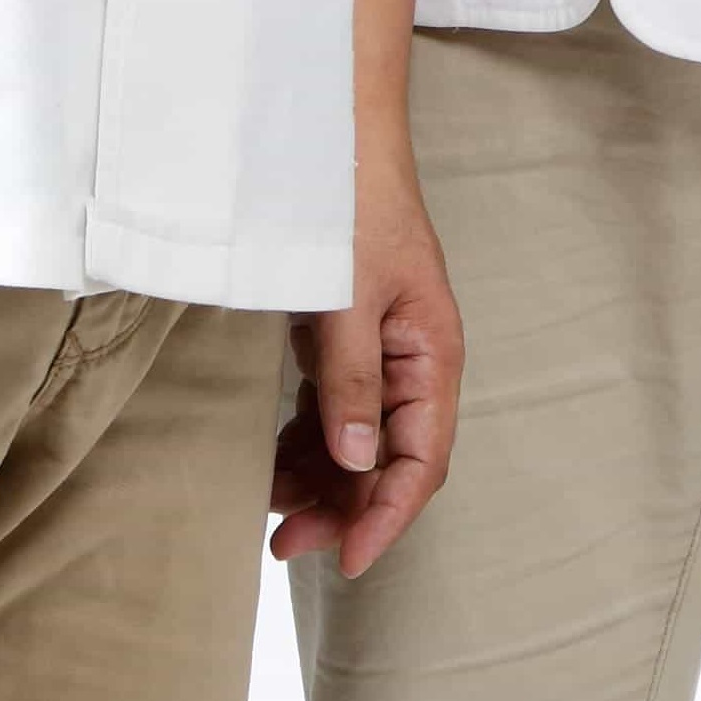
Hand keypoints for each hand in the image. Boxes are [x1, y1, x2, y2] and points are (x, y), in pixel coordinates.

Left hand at [271, 158, 460, 580]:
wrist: (333, 141)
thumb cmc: (352, 208)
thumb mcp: (350, 297)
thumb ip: (353, 381)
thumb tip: (357, 462)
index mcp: (431, 354)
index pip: (422, 458)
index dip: (389, 514)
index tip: (349, 559)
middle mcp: (413, 363)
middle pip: (389, 461)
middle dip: (344, 508)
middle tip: (286, 545)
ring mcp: (380, 353)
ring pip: (357, 443)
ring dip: (320, 482)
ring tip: (269, 511)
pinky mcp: (347, 342)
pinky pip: (332, 413)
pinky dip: (305, 445)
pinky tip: (273, 466)